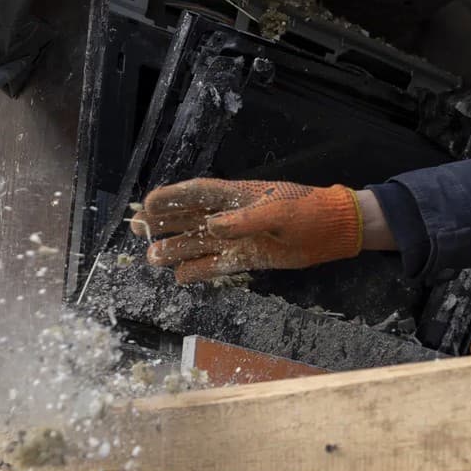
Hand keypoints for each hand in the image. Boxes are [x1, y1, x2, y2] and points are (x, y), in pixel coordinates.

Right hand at [131, 179, 364, 282]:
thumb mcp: (281, 211)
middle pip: (189, 217)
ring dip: (175, 249)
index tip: (147, 204)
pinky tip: (179, 277)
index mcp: (237, 196)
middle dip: (162, 223)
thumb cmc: (309, 212)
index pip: (198, 193)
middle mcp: (231, 216)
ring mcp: (237, 238)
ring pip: (198, 243)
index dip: (171, 198)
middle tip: (136, 229)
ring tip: (151, 258)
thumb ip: (247, 220)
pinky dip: (198, 271)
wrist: (334, 231)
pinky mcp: (247, 258)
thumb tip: (212, 226)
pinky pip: (216, 264)